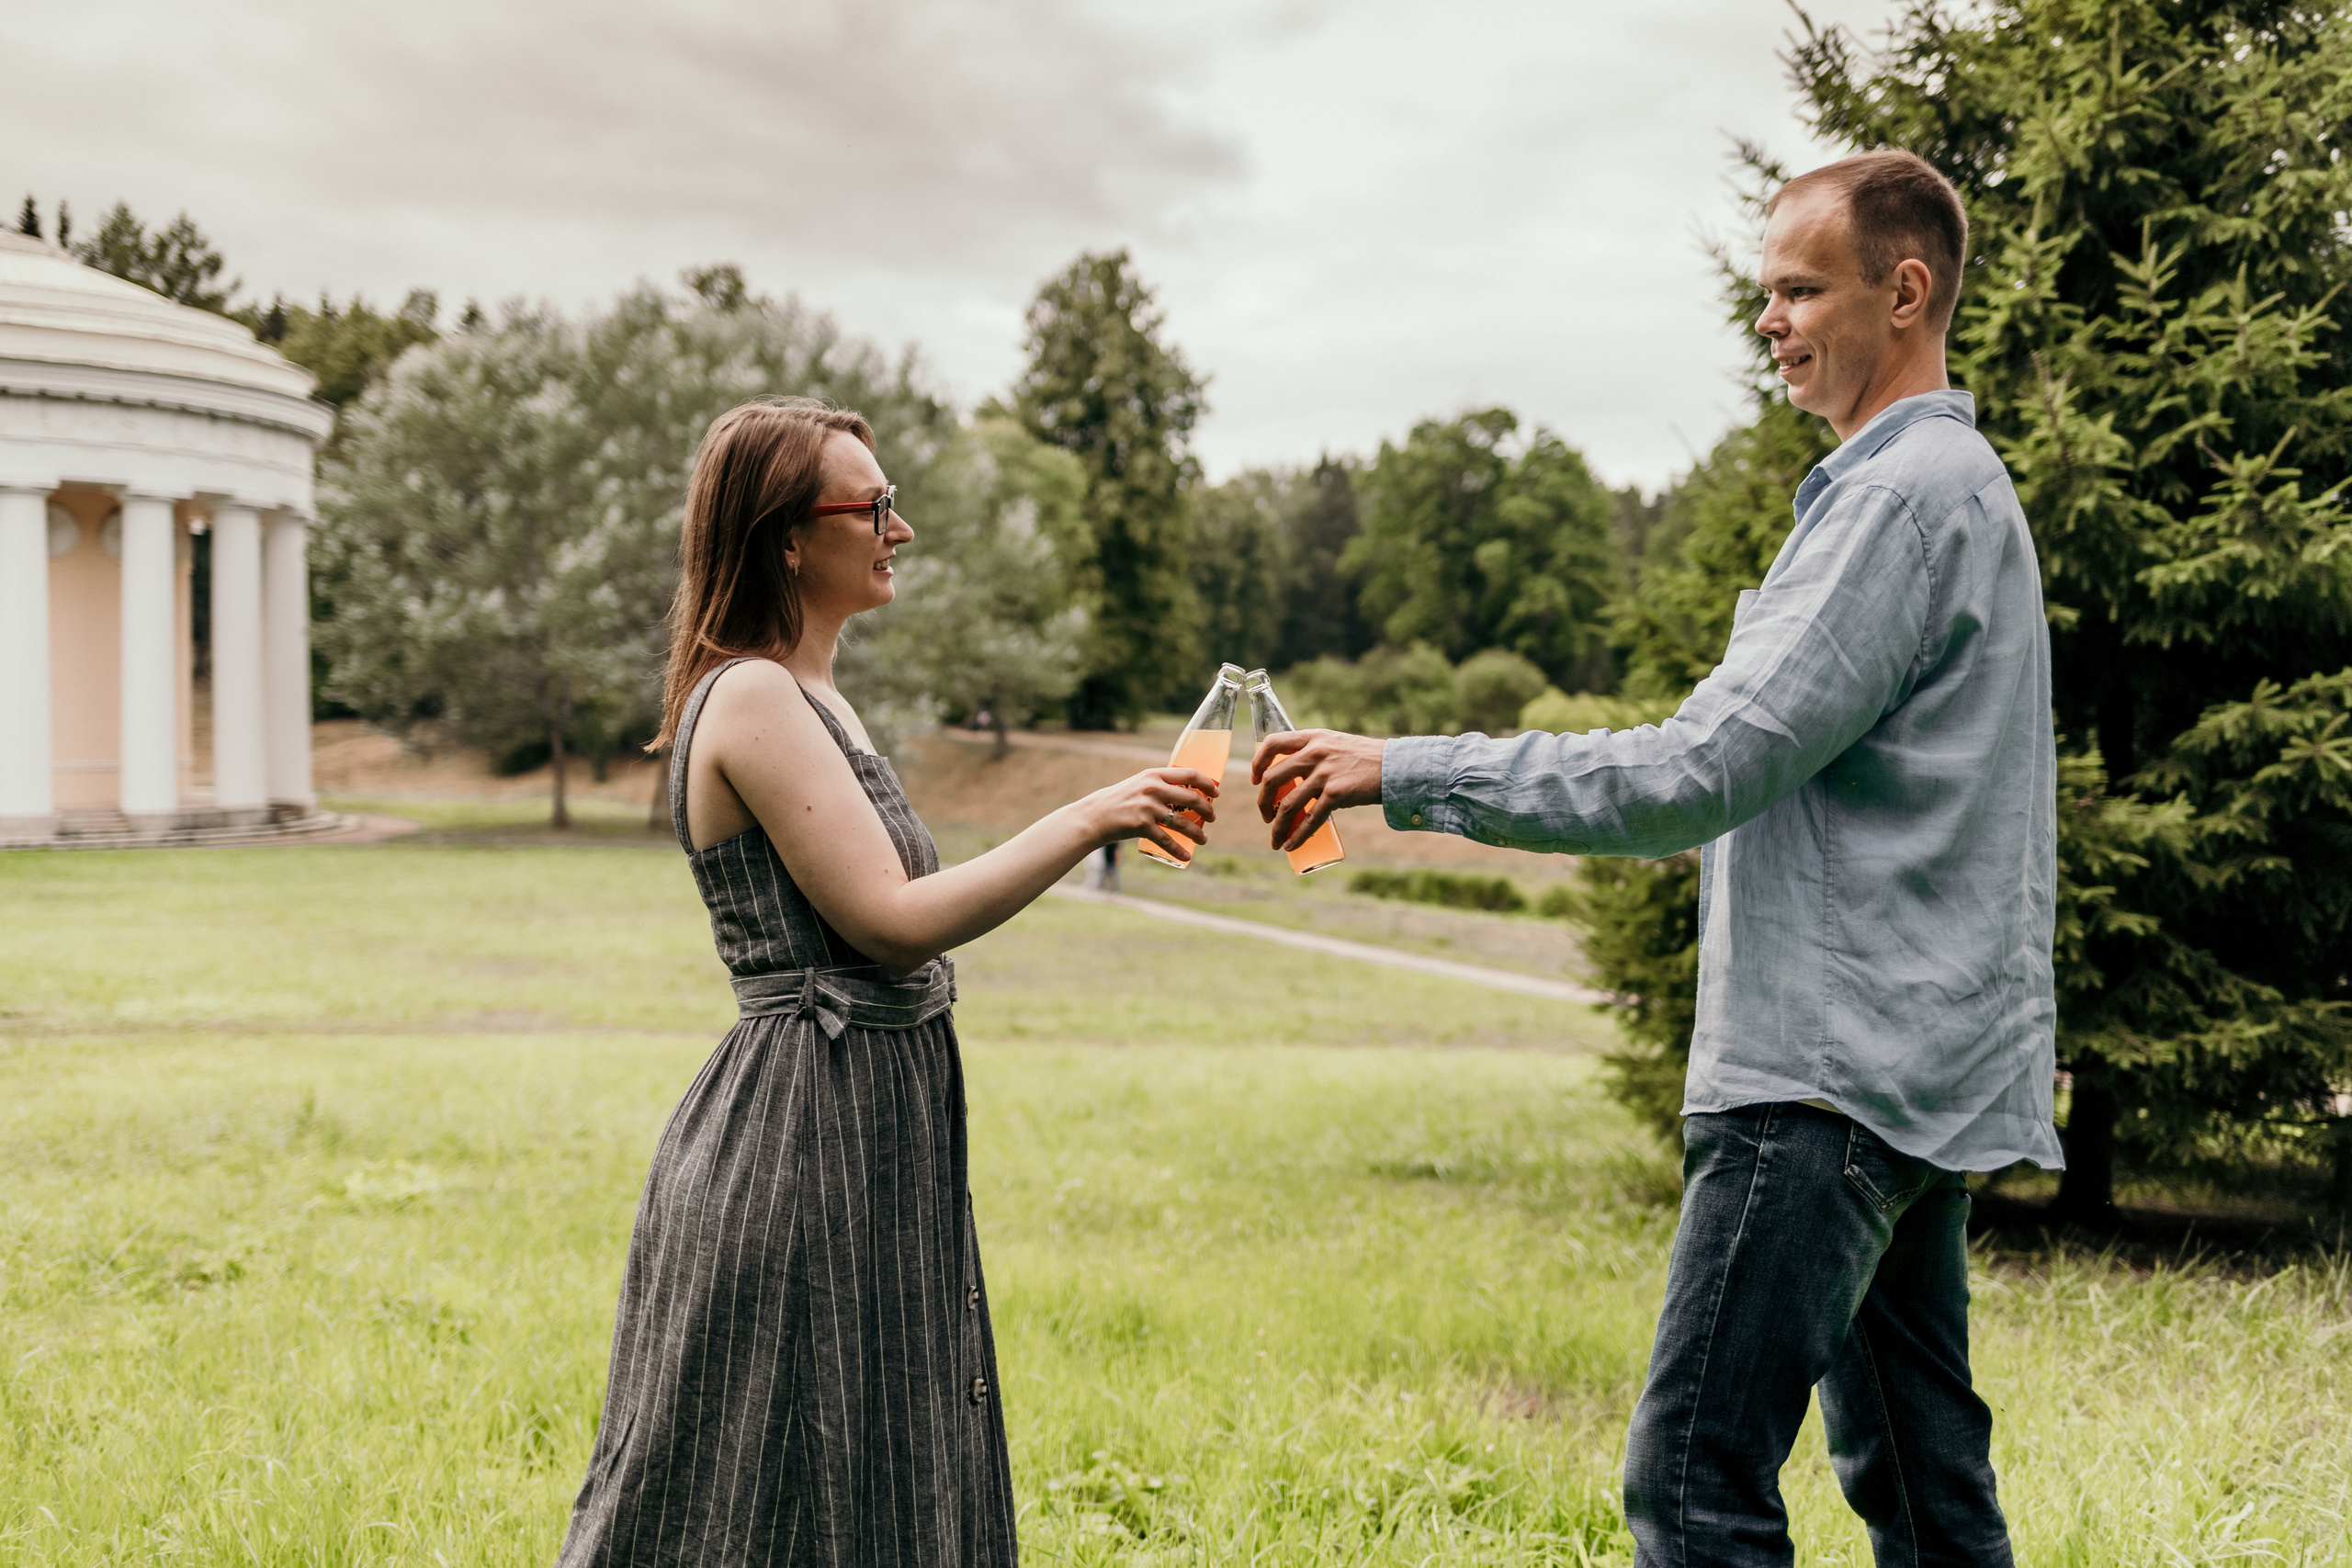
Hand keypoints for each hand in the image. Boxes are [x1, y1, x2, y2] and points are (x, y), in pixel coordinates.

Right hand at [1082, 767, 1219, 864]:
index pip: (1189, 774)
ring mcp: (1148, 807)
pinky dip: (1178, 850)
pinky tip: (1186, 856)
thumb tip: (1184, 793)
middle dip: (1207, 810)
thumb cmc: (1118, 801)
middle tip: (1212, 818)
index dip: (1207, 783)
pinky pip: (1167, 840)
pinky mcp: (1142, 826)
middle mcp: (1153, 788)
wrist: (1095, 816)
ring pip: (1183, 822)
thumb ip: (1158, 785)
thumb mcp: (1138, 784)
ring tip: (1203, 839)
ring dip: (1197, 833)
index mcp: (1154, 774)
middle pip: (1191, 798)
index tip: (1216, 792)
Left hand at [1251, 729, 1381, 852]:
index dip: (1257, 763)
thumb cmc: (1366, 759)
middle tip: (1265, 815)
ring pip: (1288, 804)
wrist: (1395, 767)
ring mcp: (1325, 773)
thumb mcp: (1336, 745)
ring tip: (1275, 839)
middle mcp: (1315, 753)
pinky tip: (1290, 845)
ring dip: (1277, 826)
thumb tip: (1294, 778)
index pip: (1273, 744)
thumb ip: (1315, 754)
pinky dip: (1297, 836)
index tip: (1255, 780)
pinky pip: (1310, 819)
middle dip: (1263, 802)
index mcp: (1313, 738)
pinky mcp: (1336, 793)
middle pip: (1272, 778)